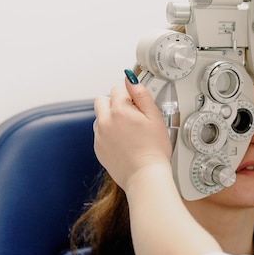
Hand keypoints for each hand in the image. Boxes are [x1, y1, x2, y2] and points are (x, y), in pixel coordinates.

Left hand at [93, 76, 171, 190]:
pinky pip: (99, 133)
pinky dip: (109, 134)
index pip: (117, 89)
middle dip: (114, 103)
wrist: (145, 176)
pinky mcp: (98, 148)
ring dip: (110, 118)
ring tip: (128, 132)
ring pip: (99, 117)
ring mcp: (99, 136)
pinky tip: (123, 142)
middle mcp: (105, 121)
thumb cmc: (154, 150)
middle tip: (131, 116)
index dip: (130, 96)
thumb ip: (141, 95)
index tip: (138, 106)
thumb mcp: (155, 117)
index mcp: (119, 110)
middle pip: (102, 100)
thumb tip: (130, 79)